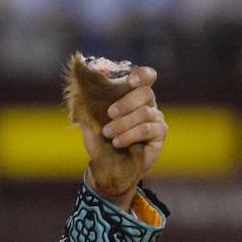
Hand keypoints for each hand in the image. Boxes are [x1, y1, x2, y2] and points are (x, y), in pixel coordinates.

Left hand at [80, 65, 165, 210]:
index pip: (147, 77)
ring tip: (108, 134)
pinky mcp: (160, 135)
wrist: (106, 166)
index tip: (129, 81)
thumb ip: (89, 100)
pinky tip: (117, 142)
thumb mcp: (91, 118)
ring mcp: (156, 119)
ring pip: (144, 112)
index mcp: (133, 95)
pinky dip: (129, 135)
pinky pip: (147, 129)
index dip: (142, 75)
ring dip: (123, 123)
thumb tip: (82, 79)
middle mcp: (148, 104)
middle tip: (109, 114)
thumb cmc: (100, 140)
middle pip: (145, 92)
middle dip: (125, 102)